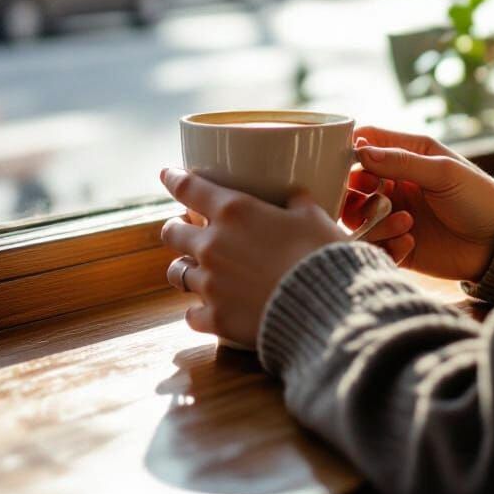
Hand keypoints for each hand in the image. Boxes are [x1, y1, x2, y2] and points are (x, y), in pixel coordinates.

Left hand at [160, 168, 368, 347]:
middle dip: (175, 229)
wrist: (326, 308)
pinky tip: (210, 311)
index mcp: (233, 211)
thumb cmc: (320, 255)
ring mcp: (210, 284)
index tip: (168, 175)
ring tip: (195, 271)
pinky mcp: (216, 319)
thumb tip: (294, 198)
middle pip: (171, 232)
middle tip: (184, 229)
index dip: (174, 179)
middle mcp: (212, 245)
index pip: (189, 188)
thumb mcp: (314, 216)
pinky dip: (200, 311)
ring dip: (185, 269)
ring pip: (177, 273)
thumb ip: (296, 203)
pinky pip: (192, 315)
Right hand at [340, 125, 493, 282]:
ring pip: (356, 214)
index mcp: (407, 154)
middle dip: (354, 188)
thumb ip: (402, 162)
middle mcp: (394, 182)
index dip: (351, 147)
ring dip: (372, 218)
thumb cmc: (479, 198)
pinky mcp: (395, 243)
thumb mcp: (444, 172)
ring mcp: (393, 213)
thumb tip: (361, 152)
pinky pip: (372, 243)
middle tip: (375, 195)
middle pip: (352, 180)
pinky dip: (384, 243)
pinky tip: (410, 242)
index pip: (367, 141)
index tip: (346, 158)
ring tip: (404, 221)